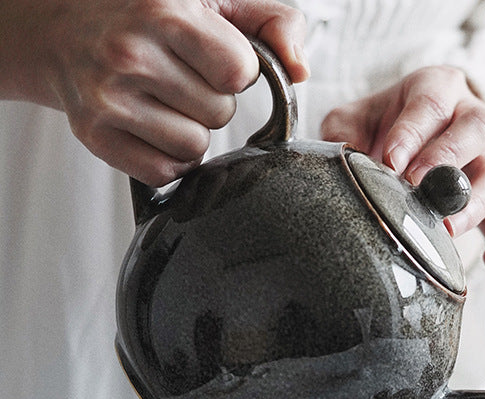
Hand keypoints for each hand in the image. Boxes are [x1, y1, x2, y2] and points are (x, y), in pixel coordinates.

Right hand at [0, 0, 308, 185]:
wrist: (63, 31)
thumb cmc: (148, 17)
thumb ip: (272, 22)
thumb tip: (299, 71)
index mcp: (163, 11)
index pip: (238, 72)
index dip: (235, 70)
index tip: (211, 59)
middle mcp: (130, 53)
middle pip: (219, 115)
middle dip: (210, 101)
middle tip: (179, 79)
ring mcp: (108, 99)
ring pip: (196, 148)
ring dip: (190, 131)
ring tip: (162, 101)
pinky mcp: (97, 137)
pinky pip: (166, 173)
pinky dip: (167, 158)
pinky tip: (150, 127)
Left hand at [320, 66, 484, 270]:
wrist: (405, 140)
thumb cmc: (381, 127)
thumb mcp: (355, 118)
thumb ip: (343, 132)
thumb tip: (342, 161)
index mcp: (437, 88)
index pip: (430, 103)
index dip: (412, 132)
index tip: (391, 160)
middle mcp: (472, 116)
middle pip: (478, 128)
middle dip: (448, 158)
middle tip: (418, 186)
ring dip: (474, 203)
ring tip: (447, 228)